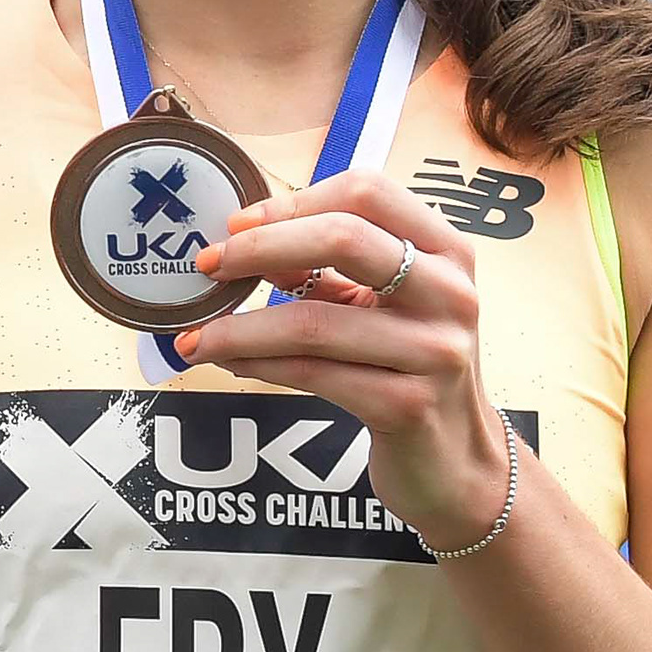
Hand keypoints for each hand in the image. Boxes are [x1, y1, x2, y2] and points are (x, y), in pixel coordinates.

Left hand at [179, 170, 506, 547]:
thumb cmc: (409, 366)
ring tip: (196, 336)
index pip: (367, 192)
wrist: (454, 458)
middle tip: (208, 266)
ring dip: (238, 327)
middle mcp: (450, 293)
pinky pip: (310, 373)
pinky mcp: (407, 406)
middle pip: (343, 239)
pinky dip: (256, 364)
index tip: (237, 224)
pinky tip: (228, 363)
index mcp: (446, 251)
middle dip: (258, 248)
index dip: (293, 202)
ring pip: (313, 321)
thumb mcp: (381, 304)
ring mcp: (435, 351)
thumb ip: (326, 267)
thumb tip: (243, 237)